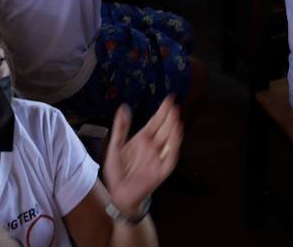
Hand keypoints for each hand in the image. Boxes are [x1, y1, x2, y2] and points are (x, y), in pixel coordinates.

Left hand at [103, 98, 182, 217]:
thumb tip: (124, 107)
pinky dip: (174, 146)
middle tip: (174, 104)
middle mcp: (153, 146)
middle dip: (169, 116)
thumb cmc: (117, 170)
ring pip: (169, 140)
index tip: (169, 99)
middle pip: (164, 128)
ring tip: (176, 115)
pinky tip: (176, 135)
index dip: (162, 111)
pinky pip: (171, 157)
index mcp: (143, 138)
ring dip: (173, 128)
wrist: (118, 193)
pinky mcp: (162, 170)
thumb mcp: (115, 146)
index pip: (155, 122)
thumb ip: (121, 127)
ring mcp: (158, 157)